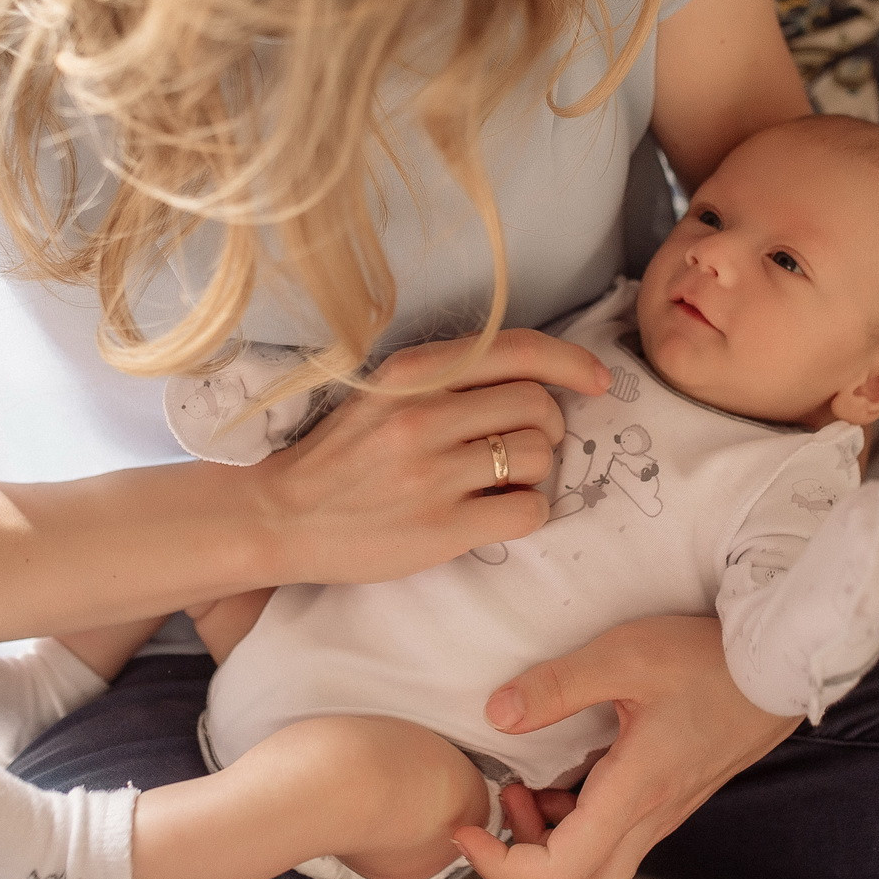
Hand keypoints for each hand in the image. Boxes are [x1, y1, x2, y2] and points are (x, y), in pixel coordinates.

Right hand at [257, 329, 609, 585]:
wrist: (280, 516)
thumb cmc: (341, 455)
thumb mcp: (386, 393)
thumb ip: (450, 378)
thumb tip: (538, 381)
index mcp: (414, 372)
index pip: (519, 349)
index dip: (572, 363)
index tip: (598, 381)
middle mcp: (424, 415)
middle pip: (538, 405)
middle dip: (549, 426)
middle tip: (524, 446)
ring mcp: (432, 473)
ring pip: (539, 456)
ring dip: (537, 471)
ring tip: (502, 480)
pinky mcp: (440, 528)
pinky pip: (527, 511)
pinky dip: (527, 511)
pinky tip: (498, 511)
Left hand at [451, 614, 797, 878]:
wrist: (779, 668)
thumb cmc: (710, 659)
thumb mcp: (627, 654)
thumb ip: (557, 685)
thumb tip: (497, 715)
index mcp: (636, 793)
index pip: (560, 873)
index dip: (501, 866)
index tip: (468, 828)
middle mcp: (650, 820)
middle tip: (487, 828)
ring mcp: (660, 818)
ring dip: (542, 856)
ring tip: (521, 793)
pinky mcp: (664, 805)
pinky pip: (610, 849)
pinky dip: (569, 835)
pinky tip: (557, 785)